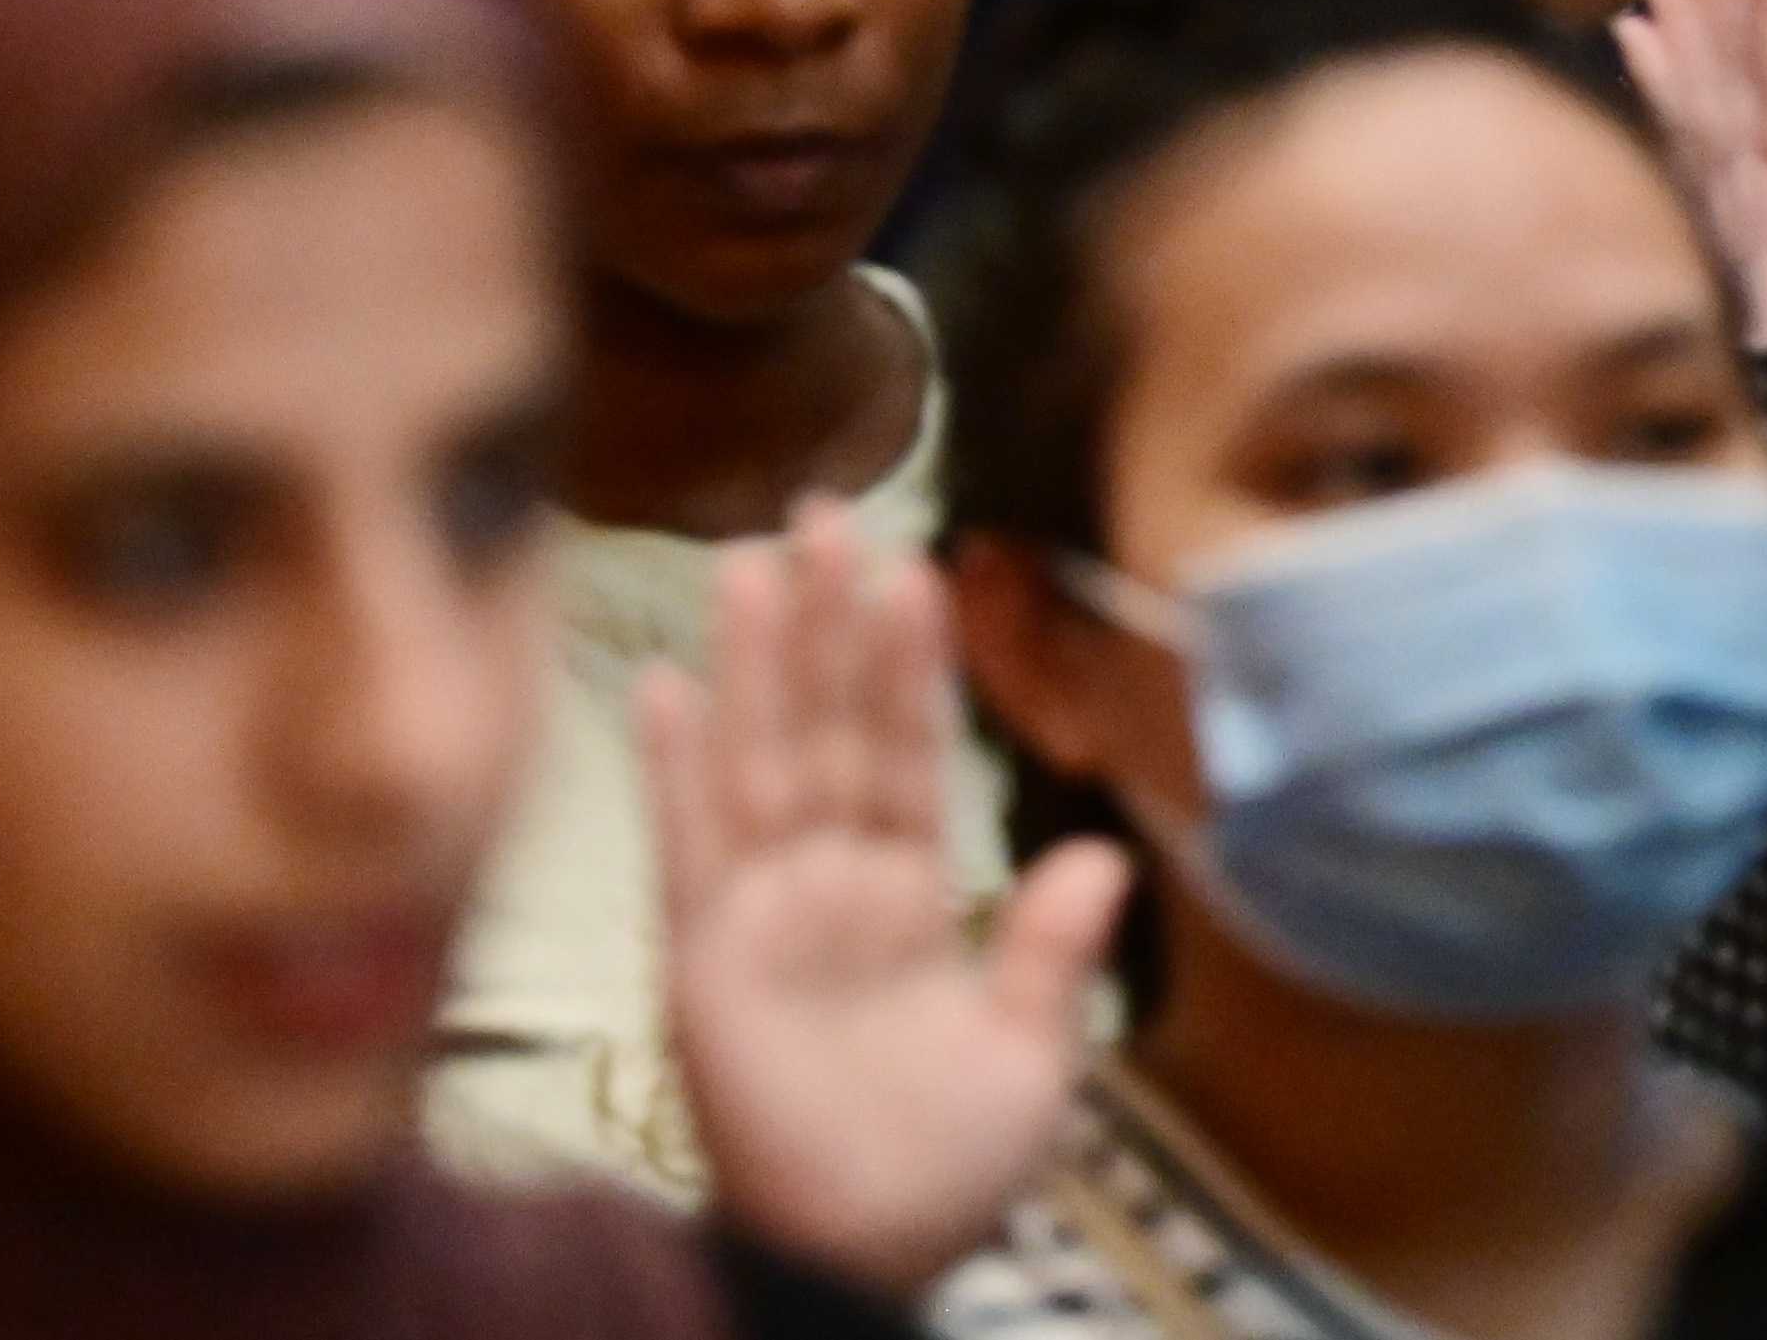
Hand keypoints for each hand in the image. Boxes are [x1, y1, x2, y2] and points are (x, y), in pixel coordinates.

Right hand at [651, 500, 1129, 1297]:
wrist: (864, 1259)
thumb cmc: (943, 1171)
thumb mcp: (1027, 1059)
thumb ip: (1048, 954)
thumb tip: (1102, 858)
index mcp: (911, 896)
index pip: (911, 754)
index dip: (910, 666)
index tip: (912, 566)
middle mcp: (832, 884)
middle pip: (830, 729)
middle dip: (828, 624)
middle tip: (824, 507)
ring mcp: (763, 913)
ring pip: (761, 760)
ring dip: (756, 663)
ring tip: (752, 559)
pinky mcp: (705, 957)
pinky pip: (689, 847)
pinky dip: (674, 766)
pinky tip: (664, 682)